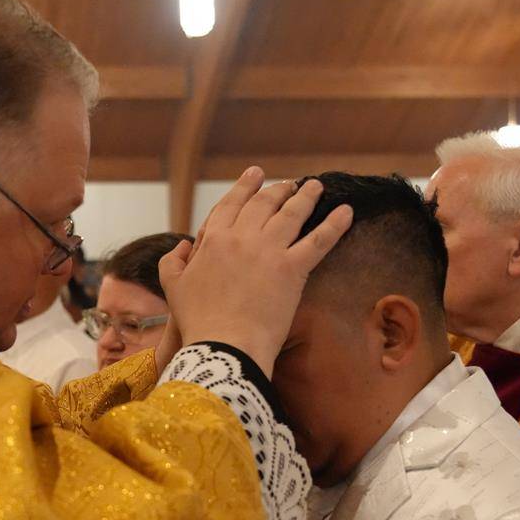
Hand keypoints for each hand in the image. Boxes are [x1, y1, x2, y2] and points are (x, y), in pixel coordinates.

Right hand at [159, 167, 351, 377]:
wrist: (225, 345)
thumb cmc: (198, 322)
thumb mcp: (173, 289)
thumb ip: (173, 262)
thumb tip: (182, 246)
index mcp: (214, 239)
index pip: (232, 204)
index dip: (245, 186)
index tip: (256, 174)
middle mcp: (242, 237)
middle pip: (264, 203)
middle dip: (279, 190)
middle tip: (291, 184)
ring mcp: (269, 250)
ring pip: (292, 214)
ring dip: (306, 196)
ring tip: (316, 187)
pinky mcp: (293, 269)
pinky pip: (319, 240)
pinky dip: (335, 224)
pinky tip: (347, 212)